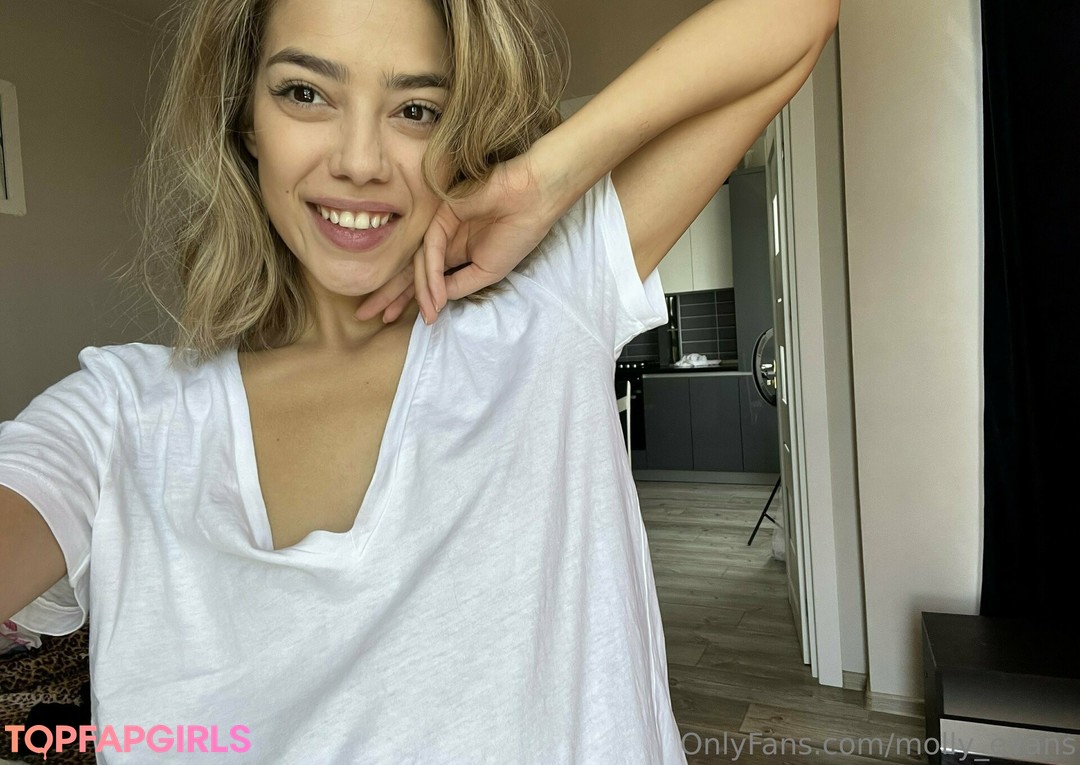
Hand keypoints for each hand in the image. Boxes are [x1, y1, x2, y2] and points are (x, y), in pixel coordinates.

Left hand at [354, 153, 562, 324]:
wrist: (532, 201)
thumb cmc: (517, 235)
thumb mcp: (488, 273)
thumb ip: (460, 286)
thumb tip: (436, 301)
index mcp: (455, 255)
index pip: (423, 279)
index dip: (406, 300)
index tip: (386, 320)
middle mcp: (443, 242)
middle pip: (409, 271)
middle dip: (388, 294)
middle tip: (365, 315)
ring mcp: (441, 228)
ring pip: (418, 264)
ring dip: (415, 292)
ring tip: (411, 314)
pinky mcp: (442, 215)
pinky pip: (431, 249)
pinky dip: (432, 274)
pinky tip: (436, 295)